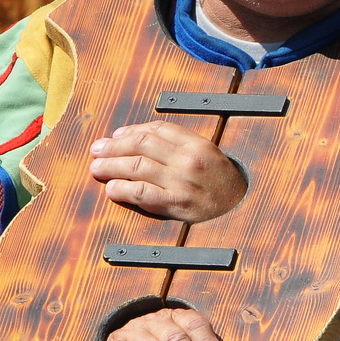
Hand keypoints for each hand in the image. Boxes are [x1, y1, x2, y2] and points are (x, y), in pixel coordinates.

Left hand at [89, 121, 245, 221]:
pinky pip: (142, 194)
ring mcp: (182, 182)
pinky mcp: (176, 205)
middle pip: (142, 145)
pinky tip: (111, 189)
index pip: (156, 130)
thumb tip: (139, 136)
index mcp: (196, 143)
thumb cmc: (223, 183)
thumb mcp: (208, 154)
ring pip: (137, 167)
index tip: (115, 136)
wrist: (242, 210)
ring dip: (112, 166)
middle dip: (114, 146)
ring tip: (97, 168)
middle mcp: (188, 160)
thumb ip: (179, 143)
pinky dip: (123, 190)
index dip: (131, 131)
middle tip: (97, 150)